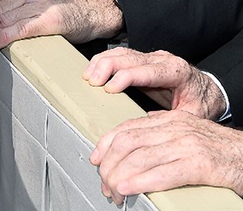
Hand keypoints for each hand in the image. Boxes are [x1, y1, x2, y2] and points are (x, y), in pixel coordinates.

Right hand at [83, 48, 226, 118]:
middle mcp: (162, 59)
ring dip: (102, 62)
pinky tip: (94, 69)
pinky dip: (105, 61)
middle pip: (129, 57)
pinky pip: (121, 55)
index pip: (146, 71)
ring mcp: (152, 57)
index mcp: (176, 71)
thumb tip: (147, 125)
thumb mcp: (193, 115)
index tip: (109, 89)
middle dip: (107, 67)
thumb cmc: (202, 103)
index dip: (125, 77)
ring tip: (87, 76)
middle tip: (91, 81)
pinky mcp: (143, 59)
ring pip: (122, 53)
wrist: (209, 91)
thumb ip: (172, 118)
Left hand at [90, 110, 242, 202]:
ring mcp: (186, 145)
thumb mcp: (184, 132)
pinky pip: (164, 173)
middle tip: (104, 183)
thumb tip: (135, 140)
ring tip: (113, 192)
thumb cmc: (216, 148)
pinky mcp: (199, 164)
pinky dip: (142, 181)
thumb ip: (161, 132)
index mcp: (167, 120)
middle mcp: (173, 128)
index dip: (106, 144)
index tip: (95, 158)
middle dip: (110, 164)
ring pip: (141, 158)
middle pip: (128, 143)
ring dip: (121, 177)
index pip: (127, 128)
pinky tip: (129, 188)